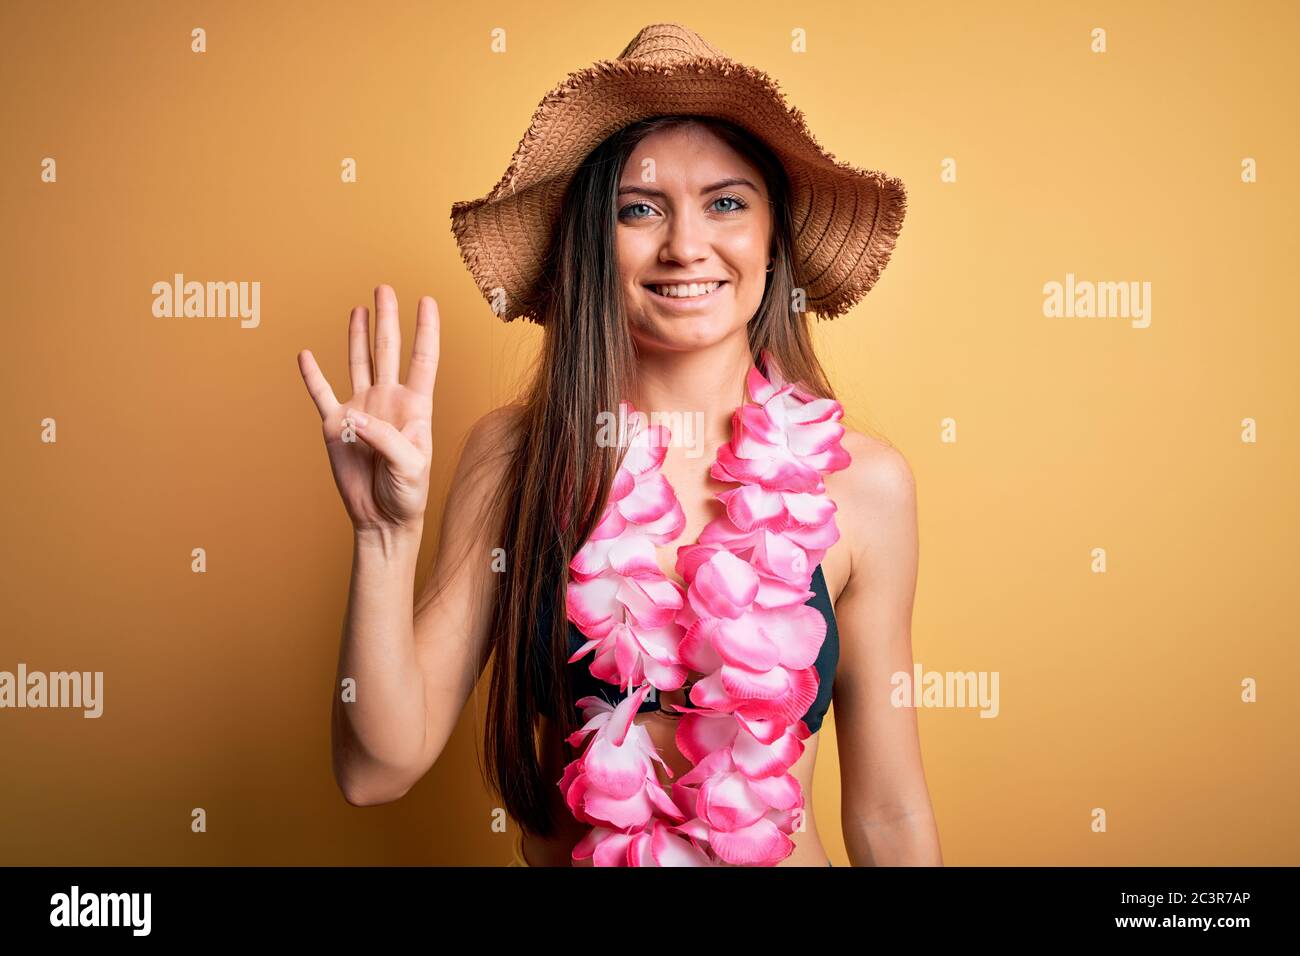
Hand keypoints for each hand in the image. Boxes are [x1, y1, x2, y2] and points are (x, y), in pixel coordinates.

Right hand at [297, 285, 438, 535]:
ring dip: (358, 335)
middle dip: (388, 319)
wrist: (383, 519)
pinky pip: (321, 394)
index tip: (426, 300)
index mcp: (415, 407)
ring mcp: (362, 411)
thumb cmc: (408, 494)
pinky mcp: (336, 426)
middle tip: (385, 288)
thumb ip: (387, 439)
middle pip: (388, 350)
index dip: (426, 330)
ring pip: (359, 363)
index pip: (423, 359)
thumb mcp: (410, 467)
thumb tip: (355, 415)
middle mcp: (388, 401)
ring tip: (361, 308)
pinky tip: (306, 355)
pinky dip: (312, 375)